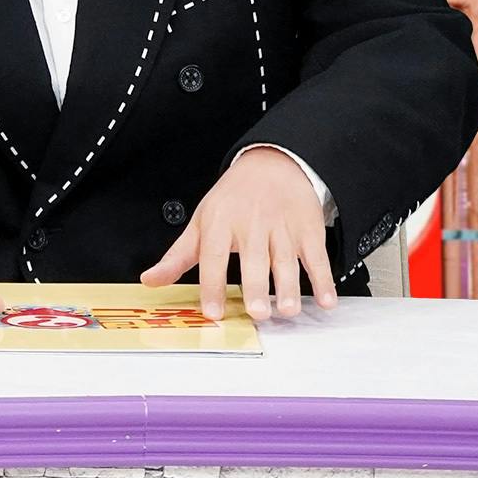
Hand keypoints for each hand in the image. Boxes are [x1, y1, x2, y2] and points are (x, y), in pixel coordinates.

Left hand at [140, 147, 336, 320]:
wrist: (273, 164)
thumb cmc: (233, 199)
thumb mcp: (202, 222)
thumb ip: (178, 256)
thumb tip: (150, 280)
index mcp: (221, 222)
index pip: (213, 256)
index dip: (211, 285)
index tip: (212, 312)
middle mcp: (252, 223)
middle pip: (254, 258)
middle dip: (256, 286)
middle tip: (258, 313)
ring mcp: (282, 226)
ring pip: (286, 259)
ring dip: (289, 287)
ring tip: (287, 310)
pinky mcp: (308, 229)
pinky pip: (317, 256)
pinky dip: (324, 279)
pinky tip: (326, 300)